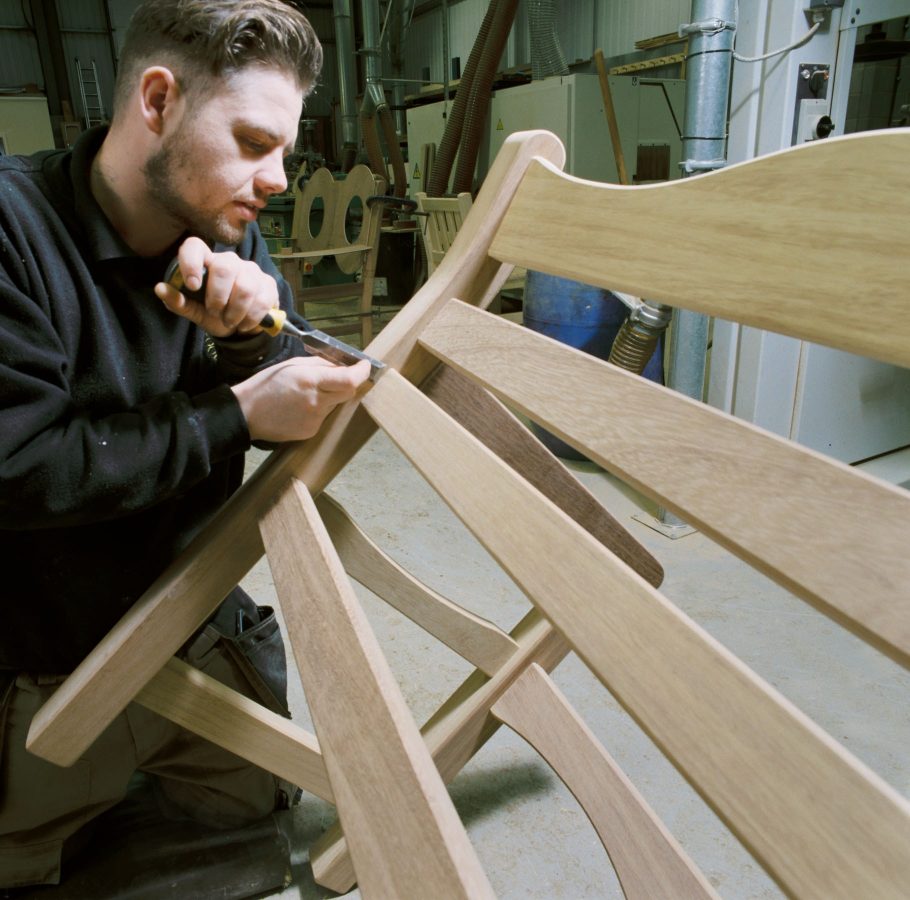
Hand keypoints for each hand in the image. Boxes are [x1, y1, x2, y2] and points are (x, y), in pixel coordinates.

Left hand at [154, 236, 278, 336]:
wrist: (243, 327)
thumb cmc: (216, 314)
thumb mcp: (195, 312)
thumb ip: (178, 302)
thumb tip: (160, 288)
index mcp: (207, 262)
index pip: (195, 246)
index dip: (191, 262)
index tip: (192, 286)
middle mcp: (230, 261)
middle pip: (224, 267)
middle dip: (218, 296)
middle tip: (215, 311)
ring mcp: (252, 271)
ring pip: (245, 287)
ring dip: (235, 311)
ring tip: (230, 321)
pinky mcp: (268, 284)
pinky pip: (261, 300)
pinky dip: (251, 318)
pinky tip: (245, 324)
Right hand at [231, 357, 371, 442]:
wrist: (246, 414)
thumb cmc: (266, 385)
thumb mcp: (292, 365)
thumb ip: (320, 364)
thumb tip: (341, 365)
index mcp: (310, 381)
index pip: (349, 380)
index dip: (362, 372)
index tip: (365, 366)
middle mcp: (316, 402)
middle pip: (348, 393)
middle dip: (347, 383)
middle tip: (338, 376)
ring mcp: (315, 420)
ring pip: (335, 404)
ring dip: (329, 396)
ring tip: (305, 393)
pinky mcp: (311, 431)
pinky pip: (323, 417)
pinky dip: (318, 408)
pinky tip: (299, 407)